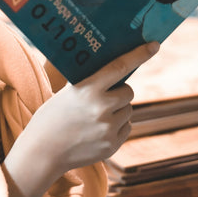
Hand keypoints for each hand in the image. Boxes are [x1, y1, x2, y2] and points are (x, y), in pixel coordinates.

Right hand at [3, 41, 159, 196]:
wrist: (42, 152)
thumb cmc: (52, 117)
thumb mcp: (67, 93)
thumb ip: (90, 83)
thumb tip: (113, 70)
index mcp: (87, 90)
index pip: (119, 67)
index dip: (139, 55)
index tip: (154, 45)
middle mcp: (101, 108)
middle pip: (128, 92)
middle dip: (120, 91)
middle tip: (103, 96)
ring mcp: (108, 129)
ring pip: (128, 111)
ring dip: (118, 110)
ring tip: (95, 116)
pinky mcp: (112, 145)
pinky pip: (126, 127)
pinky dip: (116, 126)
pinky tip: (97, 130)